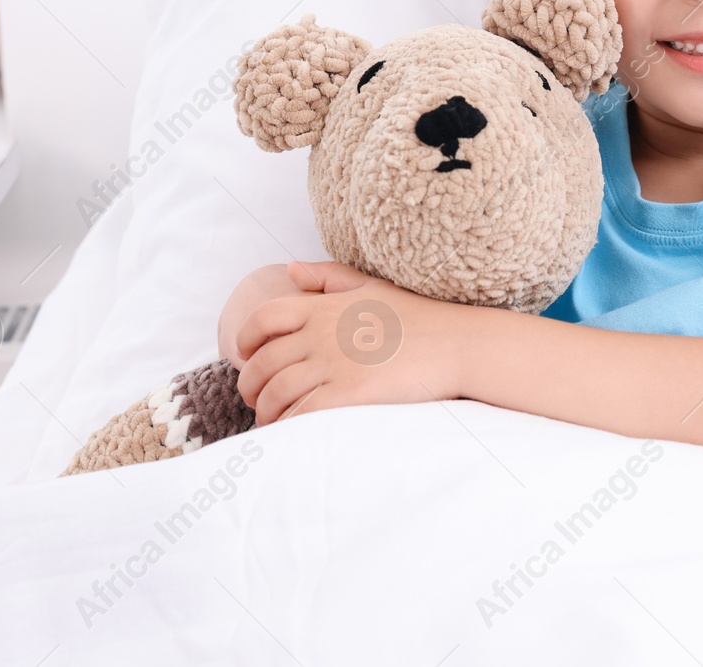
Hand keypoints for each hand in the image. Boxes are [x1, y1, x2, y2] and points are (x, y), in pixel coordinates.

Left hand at [234, 260, 465, 425]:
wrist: (457, 345)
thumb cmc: (419, 317)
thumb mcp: (372, 287)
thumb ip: (329, 278)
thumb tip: (292, 270)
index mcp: (324, 306)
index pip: (263, 318)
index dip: (245, 340)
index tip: (244, 356)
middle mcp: (322, 333)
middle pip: (262, 362)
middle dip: (250, 386)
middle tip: (255, 399)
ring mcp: (334, 364)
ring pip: (276, 393)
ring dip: (266, 412)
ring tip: (271, 422)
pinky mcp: (349, 393)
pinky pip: (302, 414)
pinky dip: (289, 426)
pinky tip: (292, 433)